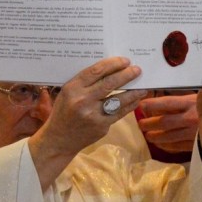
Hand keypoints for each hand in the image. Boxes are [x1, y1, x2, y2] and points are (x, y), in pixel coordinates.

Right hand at [29, 57, 144, 184]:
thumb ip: (84, 83)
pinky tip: (135, 100)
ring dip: (134, 91)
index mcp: (72, 88)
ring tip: (143, 86)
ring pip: (119, 99)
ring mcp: (93, 115)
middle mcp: (83, 100)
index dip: (113, 64)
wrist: (59, 139)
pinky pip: (120, 113)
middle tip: (137, 70)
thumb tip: (110, 70)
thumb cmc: (63, 112)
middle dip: (127, 75)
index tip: (125, 61)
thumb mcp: (67, 93)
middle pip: (110, 84)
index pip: (96, 71)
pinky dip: (129, 105)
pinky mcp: (101, 127)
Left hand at [137, 92, 198, 152]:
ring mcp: (193, 133)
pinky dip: (166, 146)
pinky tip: (160, 144)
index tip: (141, 105)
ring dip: (155, 137)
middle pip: (164, 122)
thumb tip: (162, 101)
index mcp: (191, 103)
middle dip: (149, 123)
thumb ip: (183, 100)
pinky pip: (176, 147)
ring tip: (148, 135)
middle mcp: (190, 118)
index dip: (151, 104)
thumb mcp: (199, 98)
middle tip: (141, 124)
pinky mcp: (196, 145)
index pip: (167, 103)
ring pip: (168, 137)